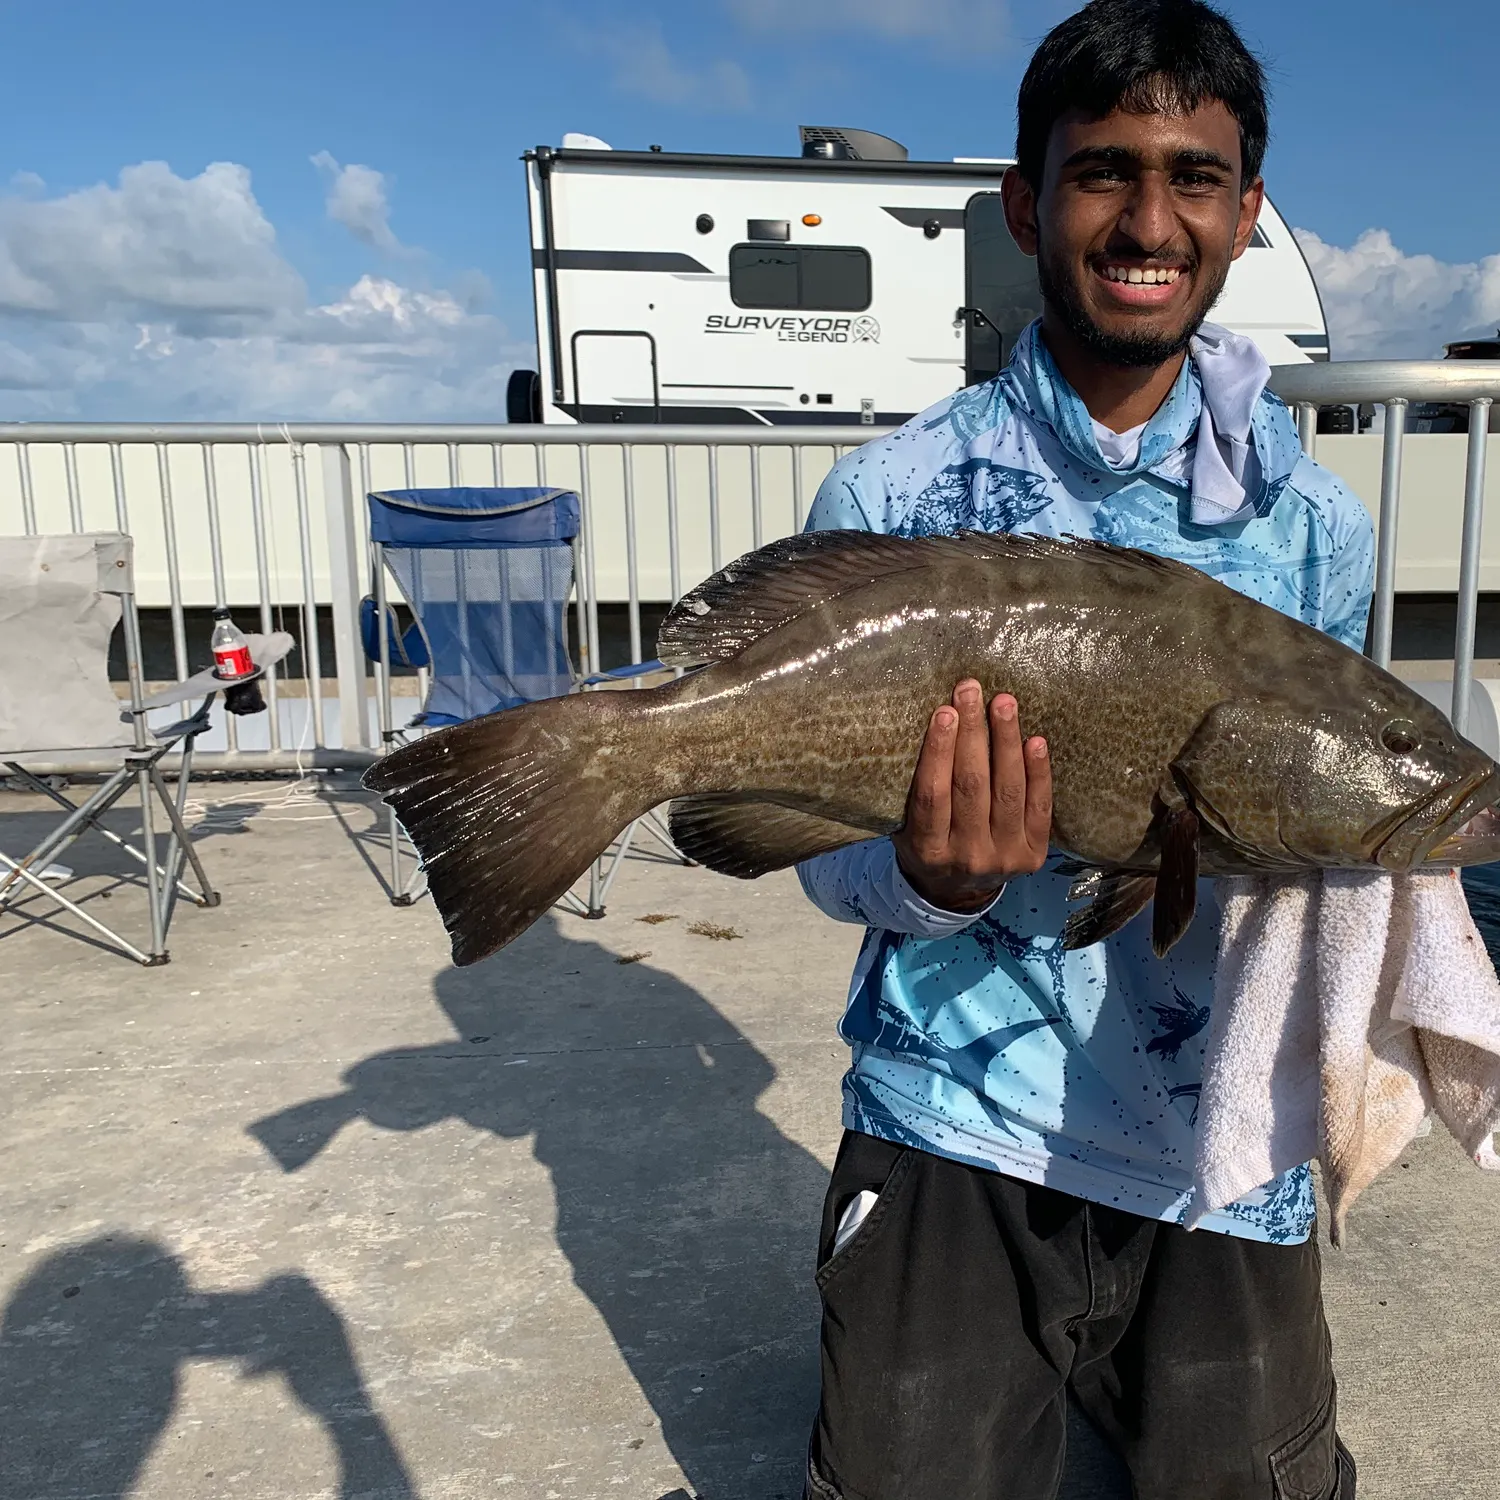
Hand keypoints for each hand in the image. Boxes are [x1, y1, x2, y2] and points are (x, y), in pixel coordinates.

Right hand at [892, 681, 1051, 911]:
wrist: (956, 893)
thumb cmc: (925, 844)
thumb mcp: (905, 826)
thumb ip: (914, 790)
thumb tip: (928, 725)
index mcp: (928, 850)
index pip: (934, 794)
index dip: (939, 751)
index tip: (944, 712)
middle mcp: (968, 857)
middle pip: (972, 787)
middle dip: (972, 733)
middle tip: (971, 691)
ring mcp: (1004, 858)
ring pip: (1007, 791)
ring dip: (1006, 742)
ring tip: (1004, 703)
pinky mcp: (1033, 855)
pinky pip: (1039, 807)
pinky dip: (1039, 772)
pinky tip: (1035, 740)